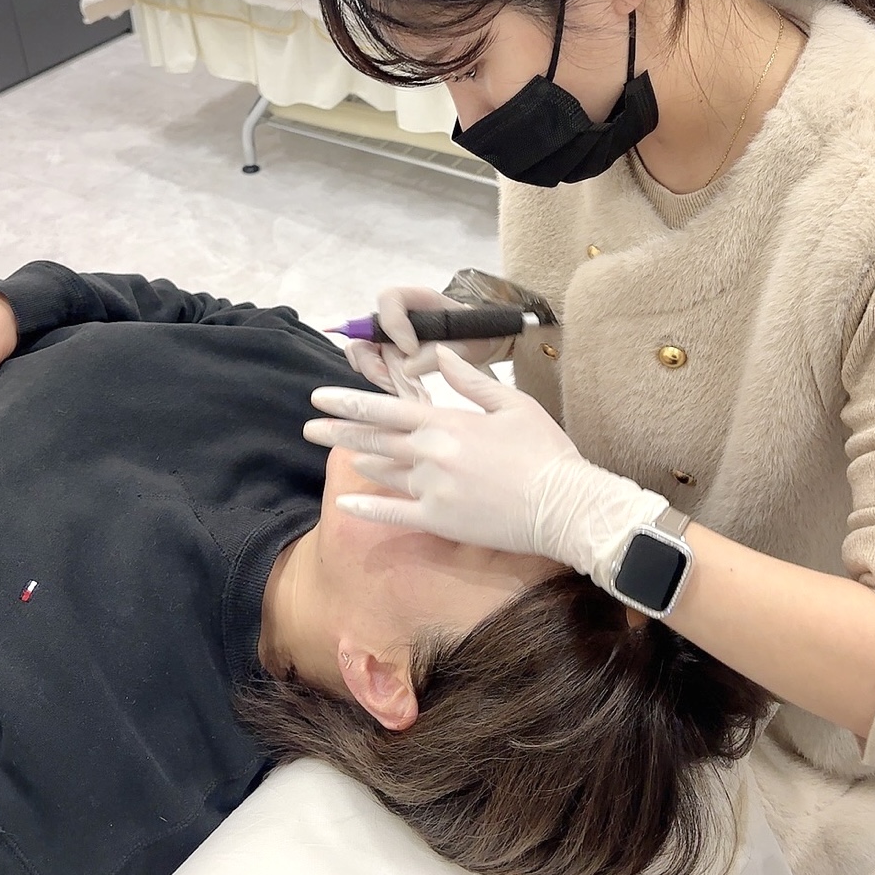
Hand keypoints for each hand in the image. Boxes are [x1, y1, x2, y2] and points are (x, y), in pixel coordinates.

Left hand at [305, 345, 667, 583]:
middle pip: (374, 438)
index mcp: (448, 422)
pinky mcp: (440, 521)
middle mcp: (432, 454)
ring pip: (384, 473)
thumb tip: (442, 353)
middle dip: (339, 429)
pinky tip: (346, 504)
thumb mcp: (513, 404)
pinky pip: (394, 513)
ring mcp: (433, 490)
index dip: (349, 401)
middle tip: (309, 426)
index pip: (386, 407)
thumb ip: (470, 380)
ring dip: (361, 460)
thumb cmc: (546, 451)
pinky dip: (368, 508)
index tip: (319, 396)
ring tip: (341, 453)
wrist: (566, 505)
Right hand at [345, 285, 512, 392]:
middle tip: (390, 378)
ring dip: (374, 371)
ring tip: (396, 387)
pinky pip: (371, 366)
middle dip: (371, 357)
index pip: (390, 299)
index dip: (394, 324)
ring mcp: (390, 338)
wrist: (482, 347)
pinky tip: (397, 389)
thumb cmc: (476, 336)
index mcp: (418, 300)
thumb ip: (438, 354)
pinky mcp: (389, 358)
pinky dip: (379, 379)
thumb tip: (407, 366)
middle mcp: (398, 317)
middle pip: (365, 329)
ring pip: (362, 351)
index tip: (410, 349)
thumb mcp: (467, 345)